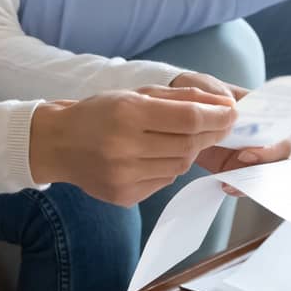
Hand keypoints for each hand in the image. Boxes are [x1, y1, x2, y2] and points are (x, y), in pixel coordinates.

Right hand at [27, 84, 235, 205]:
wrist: (58, 144)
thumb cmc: (100, 113)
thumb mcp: (135, 94)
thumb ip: (180, 98)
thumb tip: (224, 107)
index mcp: (128, 115)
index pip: (189, 119)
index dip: (216, 117)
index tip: (231, 114)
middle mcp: (125, 148)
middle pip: (188, 145)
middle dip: (209, 134)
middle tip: (217, 125)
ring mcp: (124, 176)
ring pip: (179, 165)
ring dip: (187, 150)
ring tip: (176, 138)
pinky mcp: (124, 196)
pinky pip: (164, 180)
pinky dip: (169, 167)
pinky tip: (154, 155)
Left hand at [174, 71, 282, 192]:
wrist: (175, 109)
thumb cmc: (197, 92)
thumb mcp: (205, 86)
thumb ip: (218, 94)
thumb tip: (232, 108)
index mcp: (259, 110)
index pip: (282, 129)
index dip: (272, 145)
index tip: (247, 151)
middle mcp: (260, 132)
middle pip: (282, 154)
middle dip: (267, 163)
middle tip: (240, 162)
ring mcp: (249, 151)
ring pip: (268, 171)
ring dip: (254, 179)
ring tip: (230, 183)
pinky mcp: (233, 167)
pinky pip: (245, 182)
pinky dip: (239, 187)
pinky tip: (224, 186)